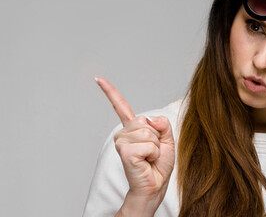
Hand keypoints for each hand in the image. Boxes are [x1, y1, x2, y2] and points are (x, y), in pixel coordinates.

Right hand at [95, 76, 174, 214]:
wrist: (155, 186)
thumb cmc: (158, 165)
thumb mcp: (167, 139)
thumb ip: (162, 124)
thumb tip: (150, 119)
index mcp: (132, 128)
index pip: (120, 106)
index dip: (110, 91)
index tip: (98, 79)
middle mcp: (123, 133)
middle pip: (145, 121)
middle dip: (157, 137)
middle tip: (152, 152)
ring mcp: (121, 142)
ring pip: (148, 133)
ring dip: (156, 147)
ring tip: (149, 158)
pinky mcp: (124, 152)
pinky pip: (148, 145)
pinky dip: (153, 154)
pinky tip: (146, 162)